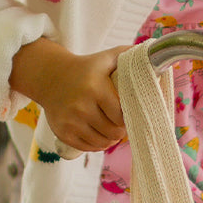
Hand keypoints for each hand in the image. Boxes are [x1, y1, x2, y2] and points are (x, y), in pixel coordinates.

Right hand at [11, 39, 128, 150]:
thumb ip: (128, 54)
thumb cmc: (85, 68)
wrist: (49, 77)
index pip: (120, 116)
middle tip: (122, 125)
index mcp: (95, 89)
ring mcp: (71, 121)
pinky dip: (97, 145)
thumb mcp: (105, 58)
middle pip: (112, 131)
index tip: (130, 115)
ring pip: (101, 142)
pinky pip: (87, 147)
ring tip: (113, 132)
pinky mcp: (62, 132)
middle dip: (121, 130)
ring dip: (110, 139)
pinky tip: (100, 137)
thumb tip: (153, 56)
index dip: (128, 118)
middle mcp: (81, 106)